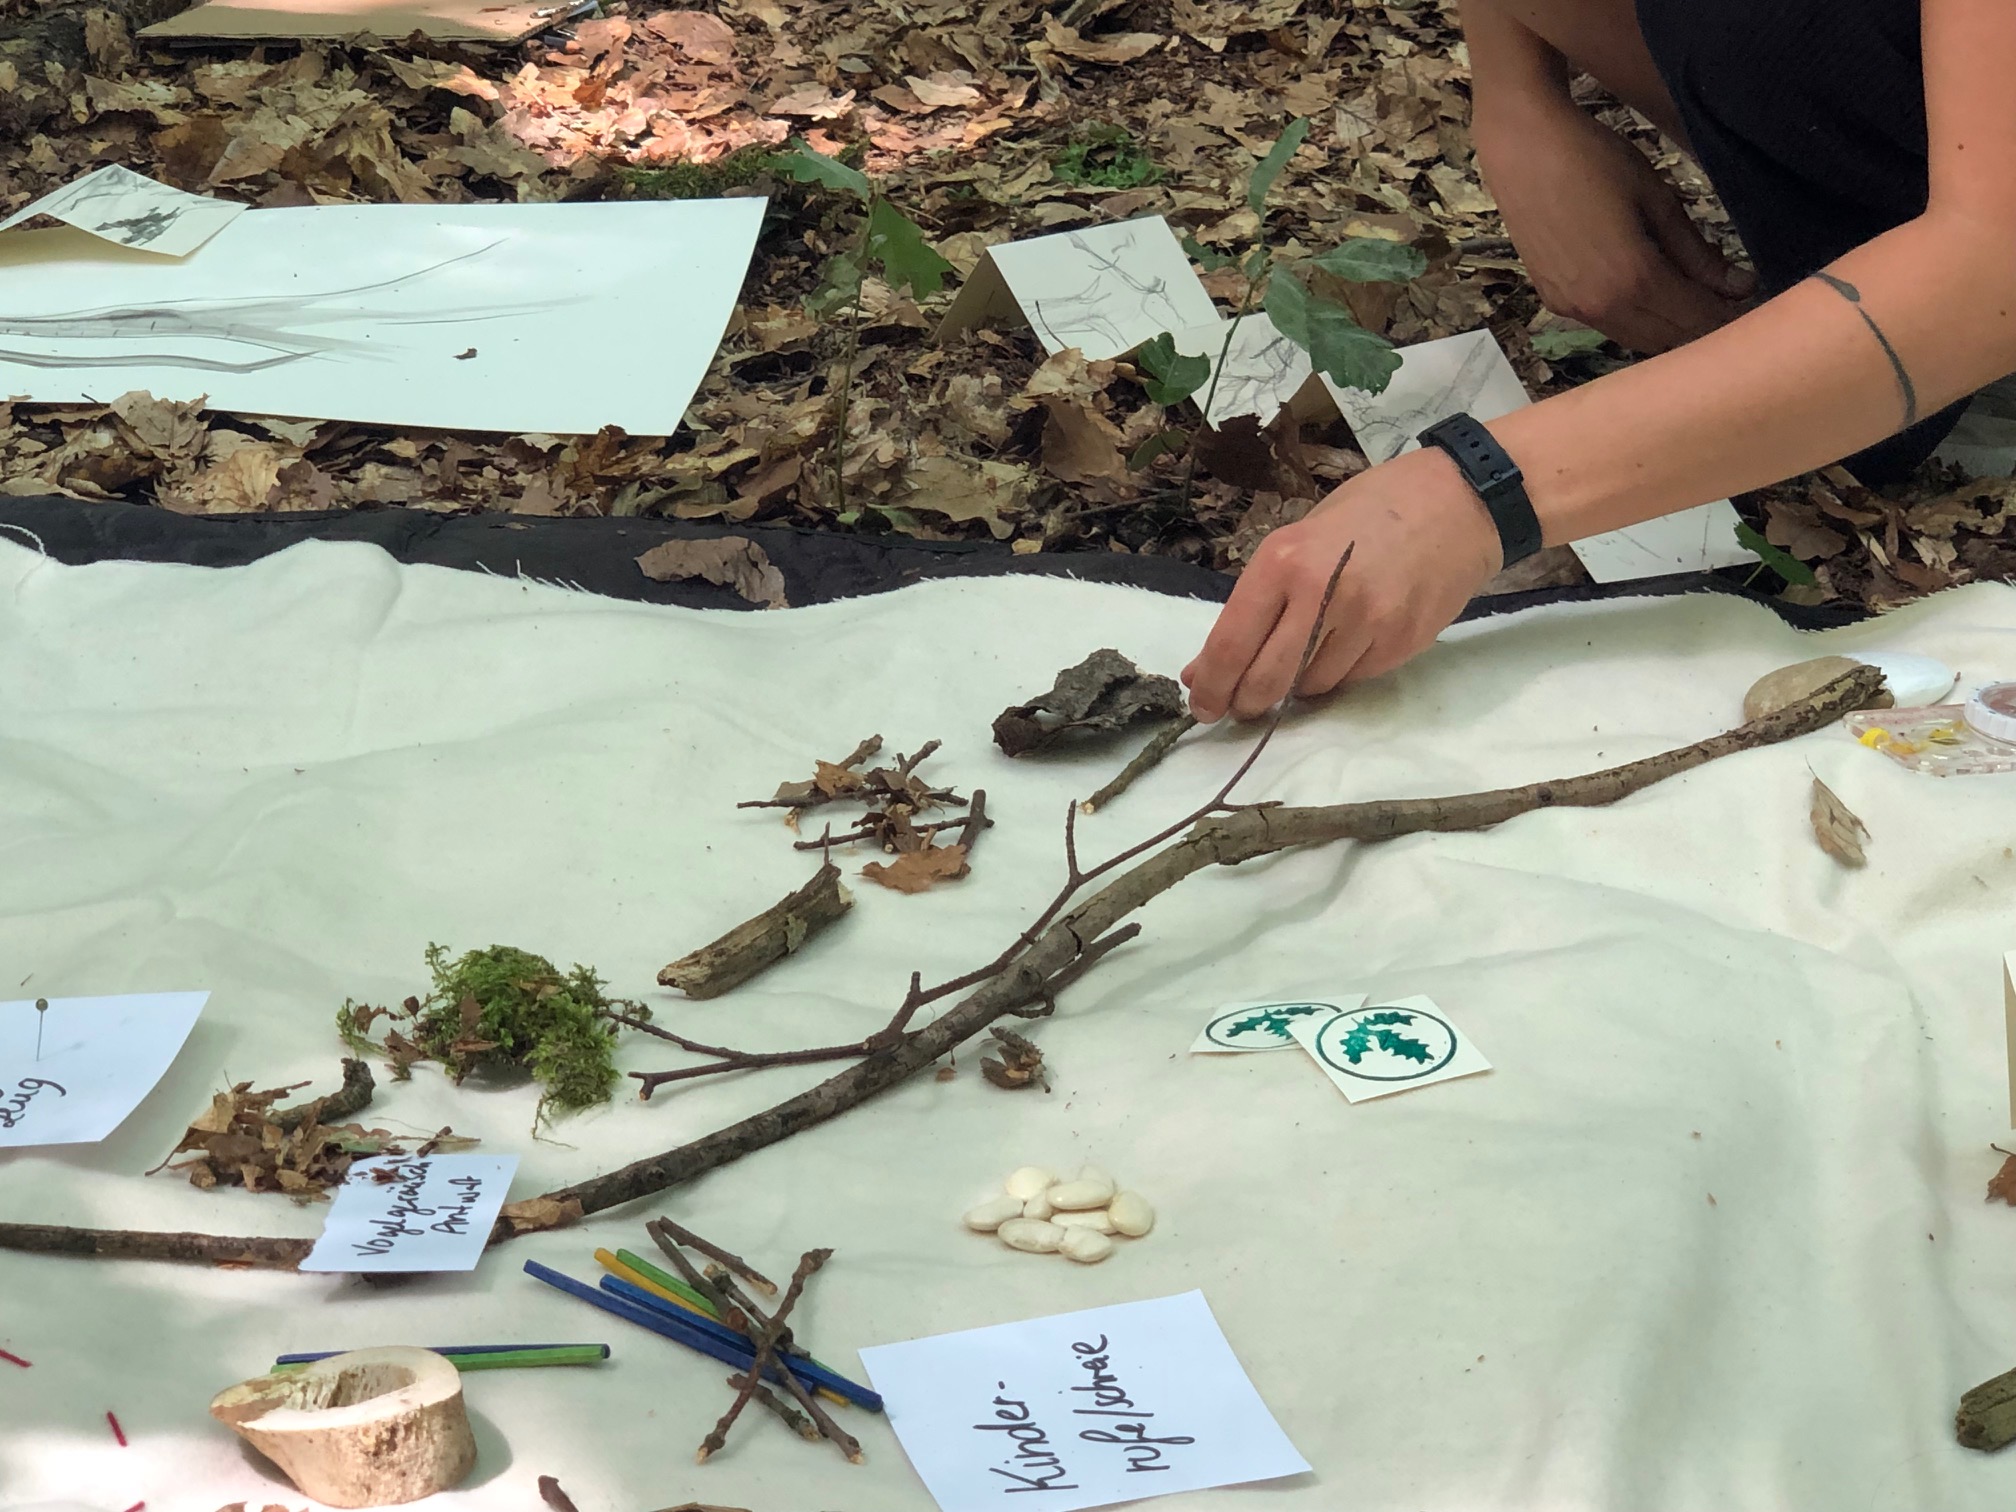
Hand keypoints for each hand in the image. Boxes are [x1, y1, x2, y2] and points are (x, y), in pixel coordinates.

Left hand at [1182, 447, 1501, 721]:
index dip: (1210, 686)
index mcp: (1284, 561)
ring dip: (1297, 684)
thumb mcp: (1300, 539)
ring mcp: (1367, 624)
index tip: (1202, 704)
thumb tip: (1206, 666)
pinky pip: (1352, 679)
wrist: (1458, 502)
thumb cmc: (1369, 512)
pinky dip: (1339, 671)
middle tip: (1239, 706)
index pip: (1232, 644)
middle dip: (1245, 703)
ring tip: (1310, 648)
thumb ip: (1256, 602)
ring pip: (1310, 687)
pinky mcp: (1400, 644)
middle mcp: (1323, 595)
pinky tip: (1350, 639)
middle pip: (1266, 681)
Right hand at [1473, 91, 1754, 352]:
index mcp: (1634, 279)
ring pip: (1637, 340)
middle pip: (1669, 339)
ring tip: (1699, 302)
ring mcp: (1573, 309)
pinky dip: (1639, 322)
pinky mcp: (1555, 301)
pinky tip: (1655, 296)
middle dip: (1705, 327)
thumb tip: (1738, 284)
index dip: (1732, 316)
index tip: (1759, 303)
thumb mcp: (1657, 197)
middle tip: (1734, 304)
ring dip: (1671, 330)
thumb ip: (1696, 250)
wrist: (1521, 149)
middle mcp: (1601, 307)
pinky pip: (1609, 326)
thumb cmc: (1593, 159)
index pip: (1697, 319)